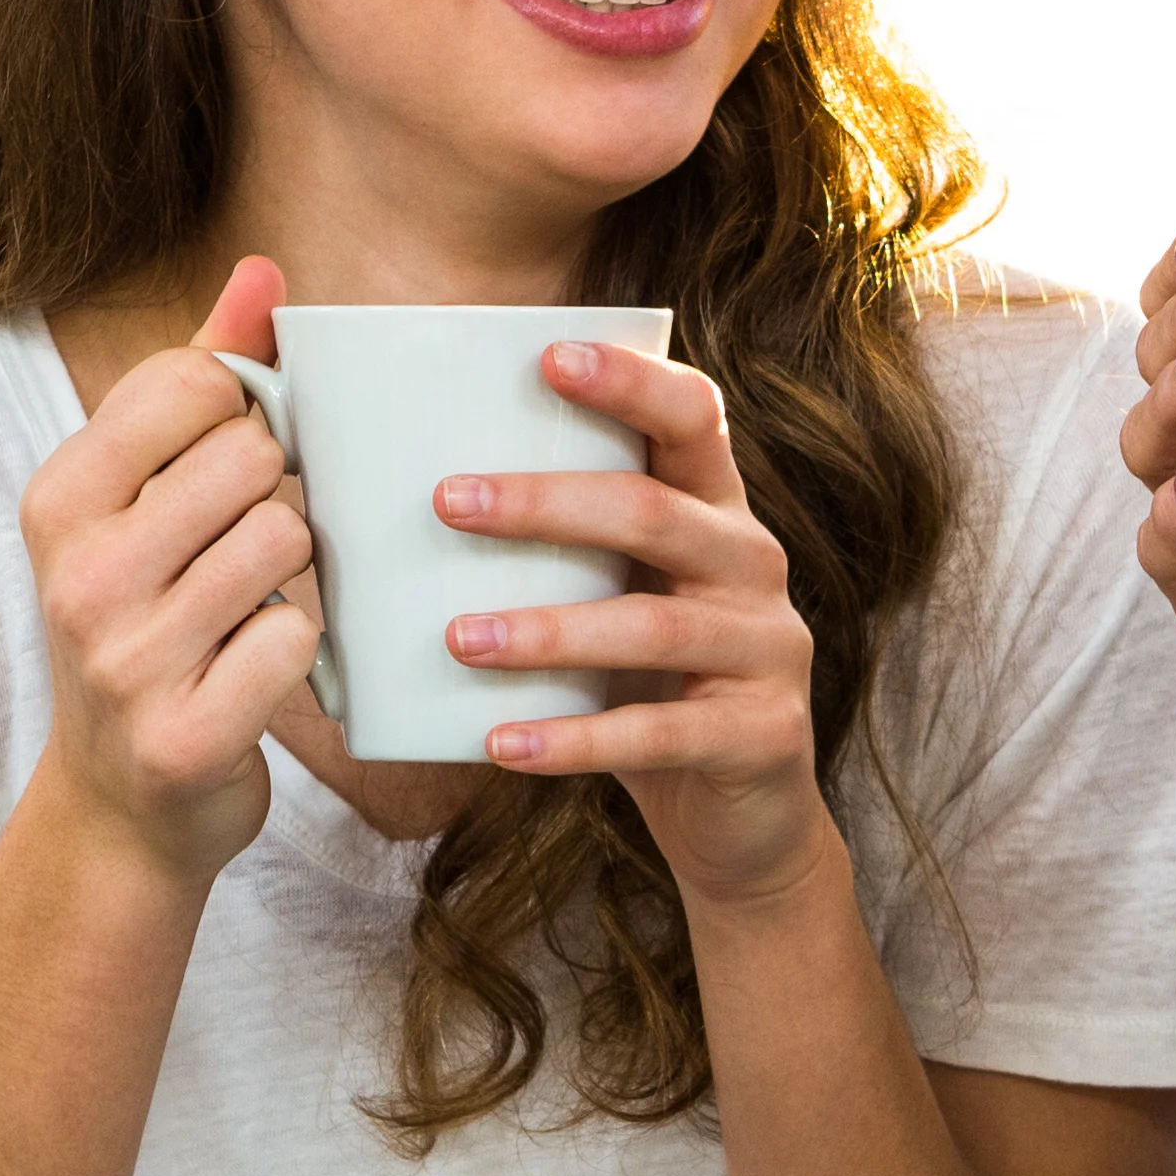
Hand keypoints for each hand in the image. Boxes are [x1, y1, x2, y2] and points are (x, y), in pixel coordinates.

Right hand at [15, 255, 318, 885]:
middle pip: (255, 460)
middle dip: (280, 497)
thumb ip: (204, 376)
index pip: (197, 383)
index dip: (249, 416)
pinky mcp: (186, 735)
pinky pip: (298, 641)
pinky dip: (301, 652)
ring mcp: (125, 661)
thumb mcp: (146, 497)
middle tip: (250, 550)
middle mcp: (77, 574)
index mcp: (58, 497)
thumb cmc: (148, 622)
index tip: (231, 469)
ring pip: (284, 543)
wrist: (122, 806)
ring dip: (299, 574)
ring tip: (254, 606)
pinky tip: (261, 672)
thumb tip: (265, 268)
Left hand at [436, 339, 837, 912]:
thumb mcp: (620, 602)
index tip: (548, 356)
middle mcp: (754, 565)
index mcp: (718, 512)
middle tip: (447, 502)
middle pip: (653, 514)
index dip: (631, 382)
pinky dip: (574, 739)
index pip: (694, 418)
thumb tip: (407, 500)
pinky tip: (501, 745)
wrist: (745, 819)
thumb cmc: (652, 688)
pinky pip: (658, 734)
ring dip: (547, 632)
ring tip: (456, 640)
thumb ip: (561, 551)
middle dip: (546, 502)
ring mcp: (768, 650)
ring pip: (652, 627)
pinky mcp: (762, 735)